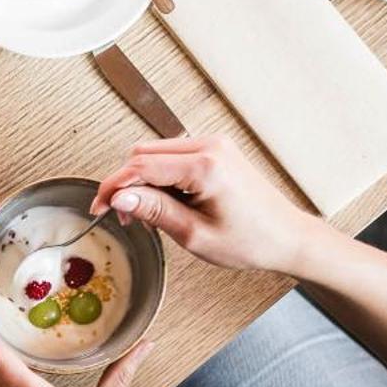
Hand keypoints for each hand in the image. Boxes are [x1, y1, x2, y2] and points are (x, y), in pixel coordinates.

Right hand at [91, 134, 323, 274]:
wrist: (288, 238)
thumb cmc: (252, 241)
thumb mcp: (195, 235)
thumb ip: (154, 211)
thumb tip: (120, 198)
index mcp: (205, 167)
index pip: (140, 166)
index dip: (114, 187)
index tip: (99, 207)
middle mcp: (210, 147)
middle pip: (144, 153)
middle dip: (127, 183)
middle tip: (125, 216)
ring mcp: (214, 146)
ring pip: (156, 152)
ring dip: (143, 179)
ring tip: (148, 213)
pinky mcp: (216, 151)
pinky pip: (174, 156)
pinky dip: (161, 176)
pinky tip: (165, 201)